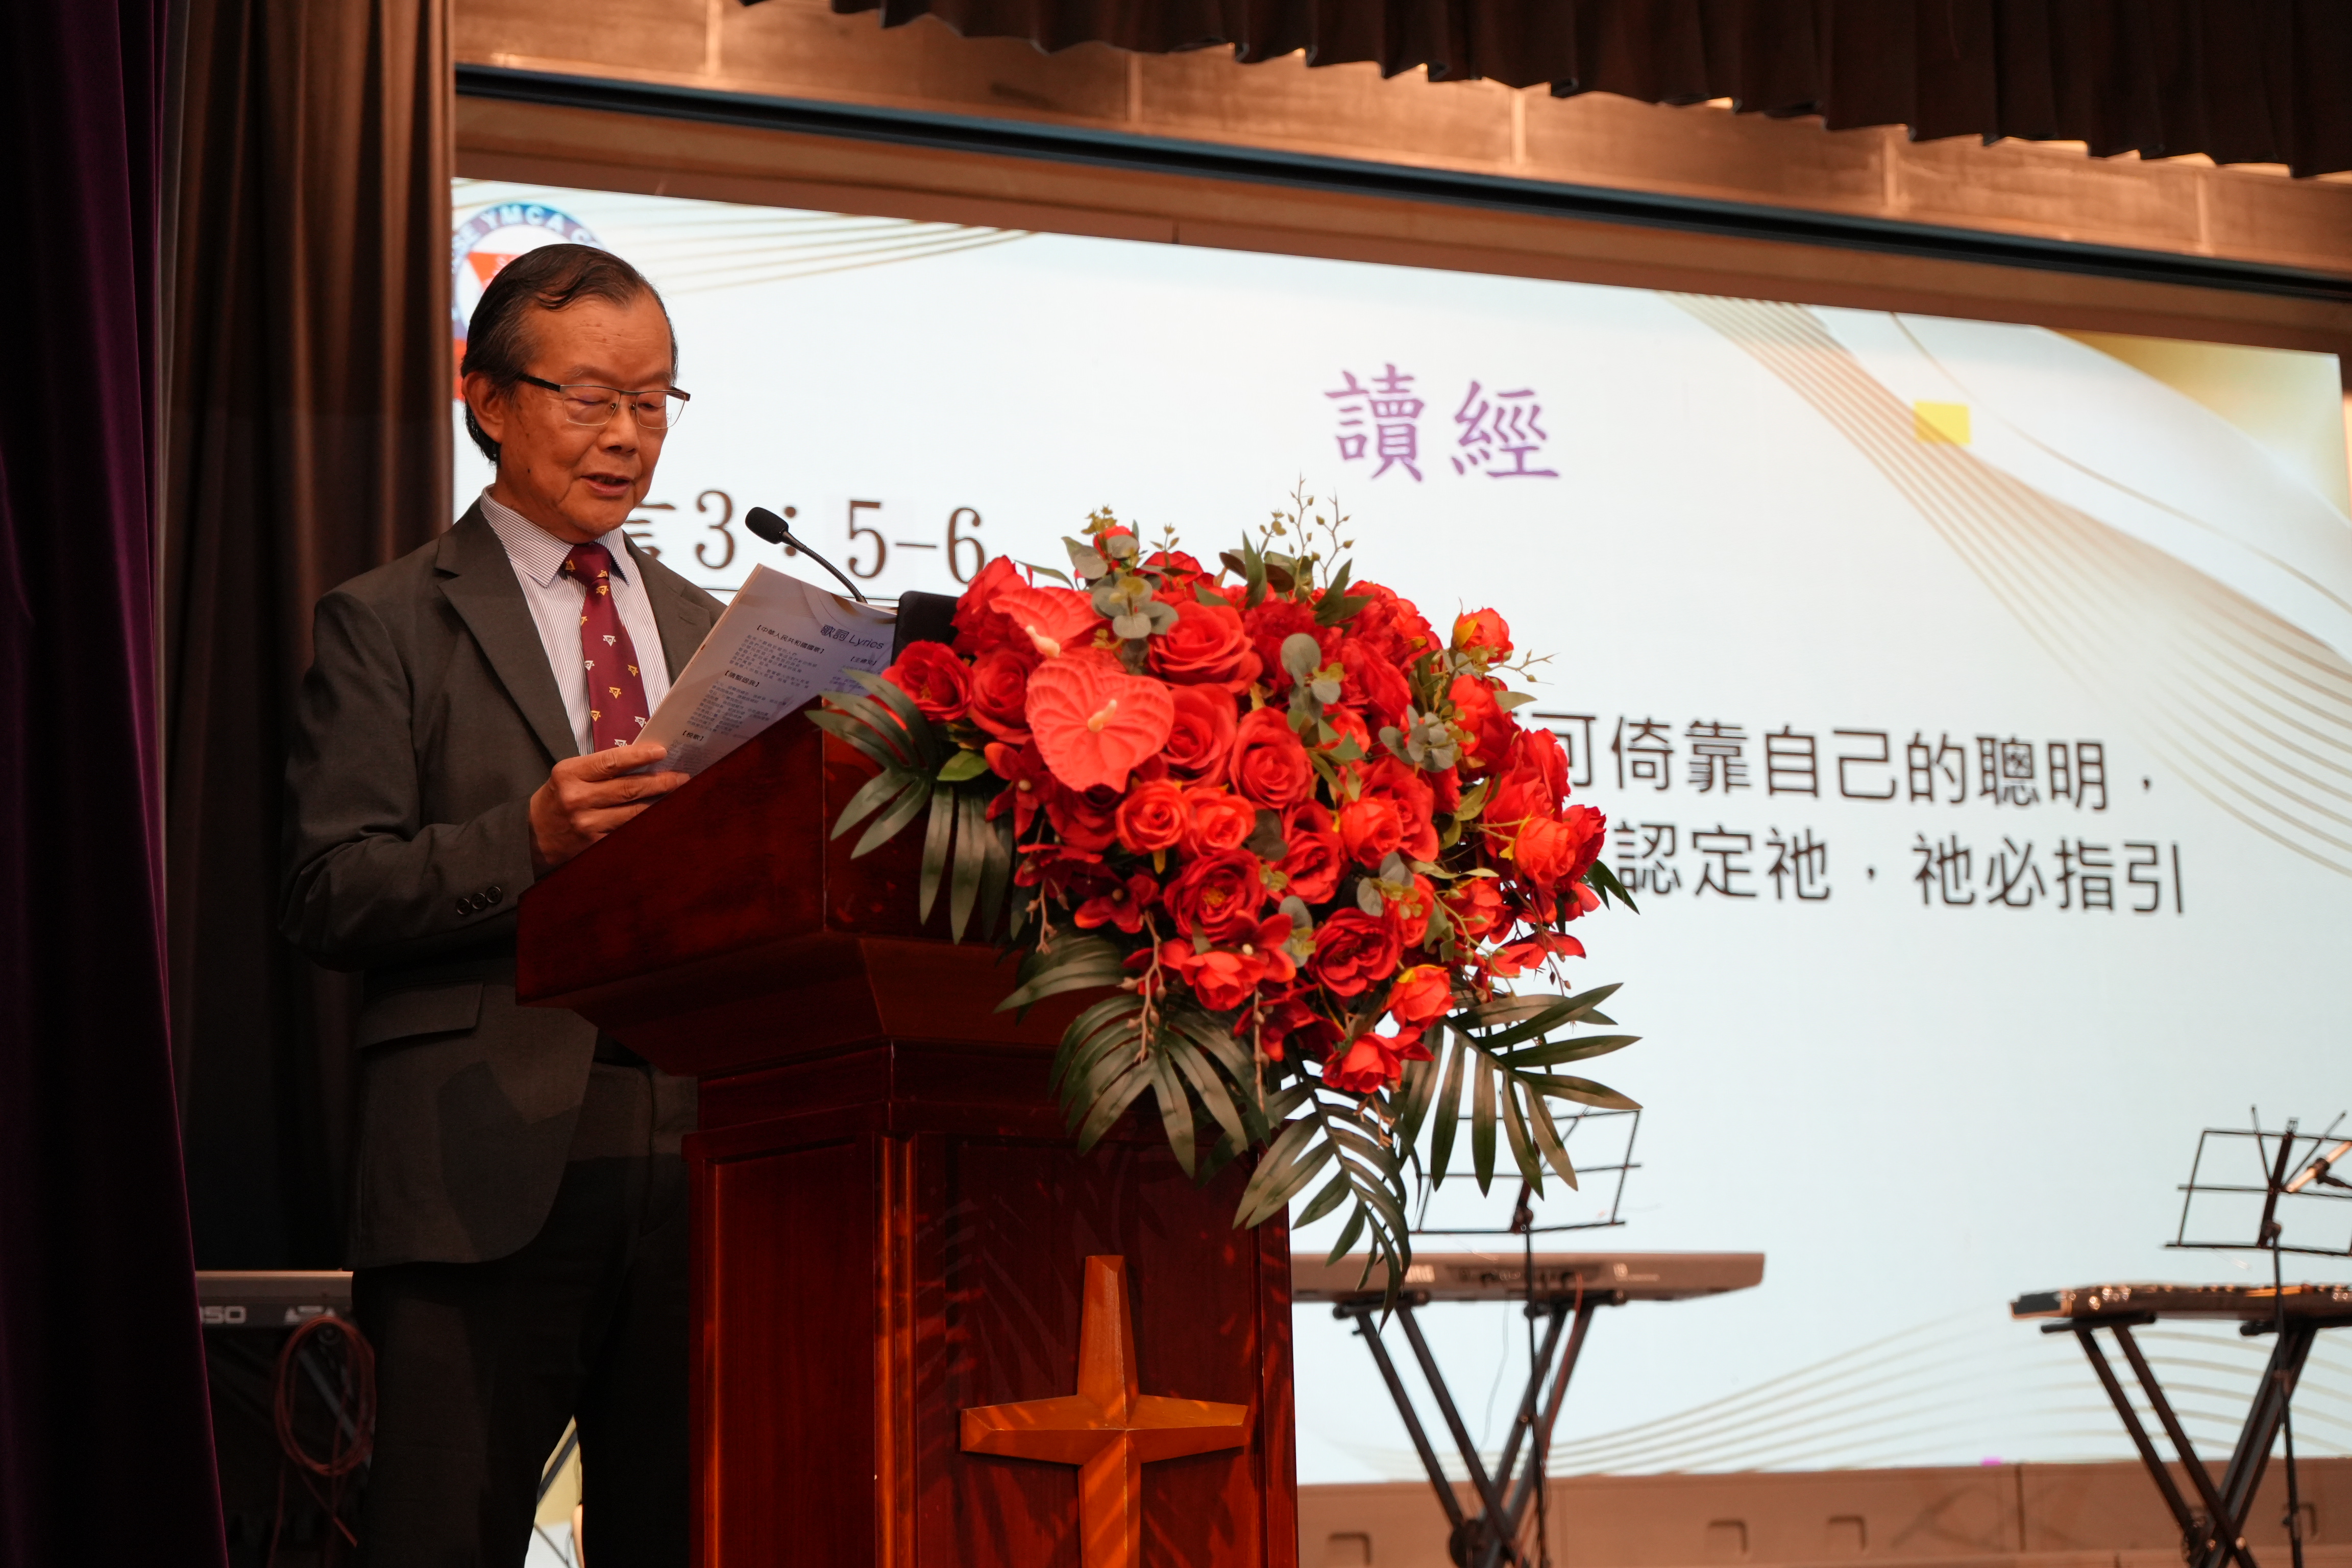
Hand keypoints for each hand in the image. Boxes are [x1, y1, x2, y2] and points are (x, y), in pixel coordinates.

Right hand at [529, 743, 689, 871]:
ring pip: (634, 812)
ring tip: (679, 793)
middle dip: (661, 781)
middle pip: (629, 788)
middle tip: (682, 776)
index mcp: (569, 774)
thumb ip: (600, 768)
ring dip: (660, 803)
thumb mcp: (569, 775)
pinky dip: (648, 823)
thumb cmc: (557, 798)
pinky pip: (629, 831)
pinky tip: (663, 816)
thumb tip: (644, 760)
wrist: (532, 836)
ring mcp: (587, 824)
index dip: (639, 756)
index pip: (611, 761)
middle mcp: (577, 799)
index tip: (662, 751)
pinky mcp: (595, 845)